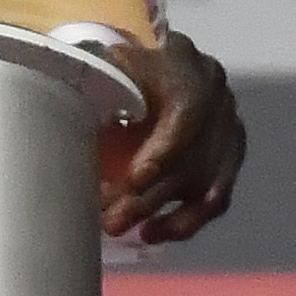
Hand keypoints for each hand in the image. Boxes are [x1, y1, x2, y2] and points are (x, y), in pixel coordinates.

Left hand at [99, 27, 241, 245]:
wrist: (154, 63)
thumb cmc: (121, 66)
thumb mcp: (106, 64)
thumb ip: (96, 85)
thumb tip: (65, 116)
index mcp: (188, 65)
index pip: (189, 111)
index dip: (166, 149)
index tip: (136, 180)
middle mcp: (217, 98)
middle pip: (194, 155)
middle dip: (150, 194)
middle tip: (110, 218)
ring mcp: (229, 130)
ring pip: (207, 183)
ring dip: (164, 213)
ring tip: (119, 228)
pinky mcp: (230, 158)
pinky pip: (216, 199)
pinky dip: (185, 221)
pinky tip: (151, 232)